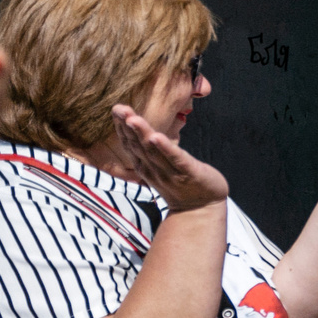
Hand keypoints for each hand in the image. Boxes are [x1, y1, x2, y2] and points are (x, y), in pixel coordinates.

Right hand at [108, 105, 226, 211]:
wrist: (200, 209)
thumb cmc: (180, 184)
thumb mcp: (159, 167)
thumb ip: (149, 151)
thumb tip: (141, 133)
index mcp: (146, 166)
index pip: (131, 144)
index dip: (122, 128)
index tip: (116, 110)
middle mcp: (153, 169)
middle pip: (138, 145)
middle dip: (127, 126)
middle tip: (118, 108)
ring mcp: (169, 172)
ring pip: (152, 150)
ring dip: (142, 134)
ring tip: (133, 119)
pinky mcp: (188, 173)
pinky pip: (175, 159)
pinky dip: (165, 148)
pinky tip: (156, 137)